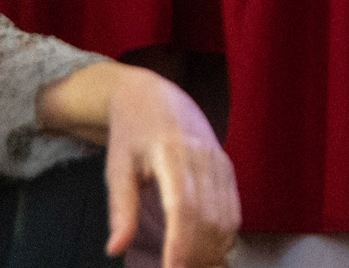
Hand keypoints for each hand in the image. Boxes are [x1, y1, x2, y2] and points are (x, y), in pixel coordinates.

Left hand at [36, 62, 238, 267]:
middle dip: (198, 254)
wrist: (154, 96)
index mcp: (171, 155)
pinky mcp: (228, 167)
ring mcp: (220, 161)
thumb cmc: (130, 135)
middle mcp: (203, 157)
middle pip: (208, 216)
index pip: (182, 206)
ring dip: (214, 250)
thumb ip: (120, 210)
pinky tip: (213, 254)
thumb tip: (114, 250)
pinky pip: (234, 207)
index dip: (181, 242)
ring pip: (226, 215)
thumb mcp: (116, 169)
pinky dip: (226, 235)